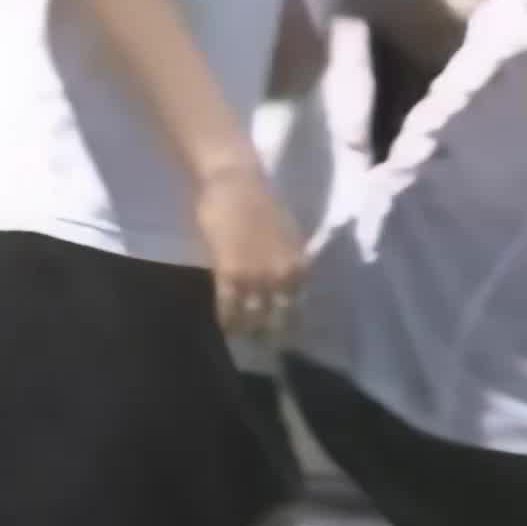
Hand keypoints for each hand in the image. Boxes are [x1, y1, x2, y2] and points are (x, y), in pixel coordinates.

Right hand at [194, 166, 305, 336]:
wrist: (235, 181)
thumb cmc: (259, 202)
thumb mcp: (288, 236)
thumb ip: (288, 262)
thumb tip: (284, 286)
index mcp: (301, 265)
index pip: (300, 308)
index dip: (290, 325)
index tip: (282, 336)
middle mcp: (283, 276)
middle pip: (279, 320)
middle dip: (270, 335)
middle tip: (261, 343)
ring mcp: (257, 277)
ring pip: (253, 318)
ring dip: (247, 331)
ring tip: (241, 336)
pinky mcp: (230, 274)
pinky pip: (229, 308)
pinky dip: (227, 320)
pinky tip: (225, 325)